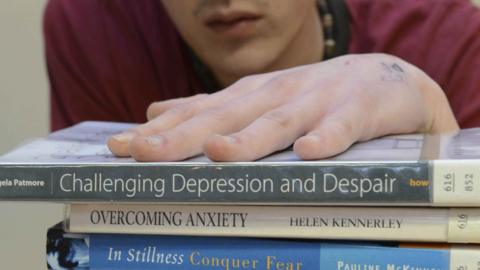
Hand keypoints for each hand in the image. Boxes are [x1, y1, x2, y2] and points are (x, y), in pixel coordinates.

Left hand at [107, 53, 458, 160]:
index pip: (199, 112)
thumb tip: (157, 110)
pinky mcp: (358, 109)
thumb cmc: (315, 95)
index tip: (121, 147)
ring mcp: (318, 100)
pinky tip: (310, 151)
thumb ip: (211, 109)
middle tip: (145, 151)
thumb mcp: (258, 100)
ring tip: (218, 152)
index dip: (161, 130)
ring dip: (249, 137)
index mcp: (252, 95)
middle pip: (227, 117)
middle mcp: (277, 94)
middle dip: (185, 134)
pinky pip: (342, 126)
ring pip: (279, 122)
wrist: (387, 80)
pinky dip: (327, 137)